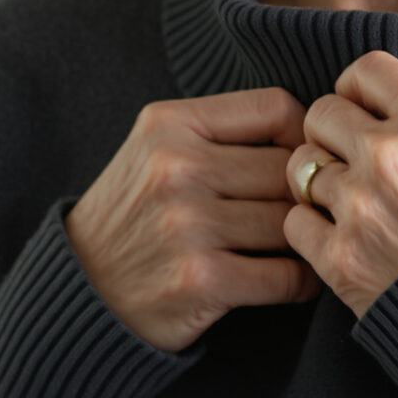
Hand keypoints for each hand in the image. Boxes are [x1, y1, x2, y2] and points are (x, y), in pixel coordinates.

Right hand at [65, 89, 323, 352]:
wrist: (83, 288)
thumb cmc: (135, 214)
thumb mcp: (156, 151)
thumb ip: (221, 135)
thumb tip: (313, 142)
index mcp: (168, 124)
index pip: (274, 109)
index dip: (301, 137)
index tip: (297, 163)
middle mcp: (176, 168)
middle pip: (288, 170)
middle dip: (304, 195)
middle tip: (303, 214)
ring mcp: (188, 225)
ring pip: (291, 223)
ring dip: (303, 241)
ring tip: (297, 248)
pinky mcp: (201, 280)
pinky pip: (287, 276)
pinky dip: (300, 282)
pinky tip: (289, 281)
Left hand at [283, 50, 397, 317]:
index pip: (366, 69)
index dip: (360, 88)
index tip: (364, 109)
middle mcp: (390, 154)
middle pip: (321, 112)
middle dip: (332, 132)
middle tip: (350, 160)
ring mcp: (359, 205)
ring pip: (301, 166)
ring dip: (319, 182)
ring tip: (350, 205)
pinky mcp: (338, 255)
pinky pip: (294, 221)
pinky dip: (311, 230)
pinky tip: (341, 241)